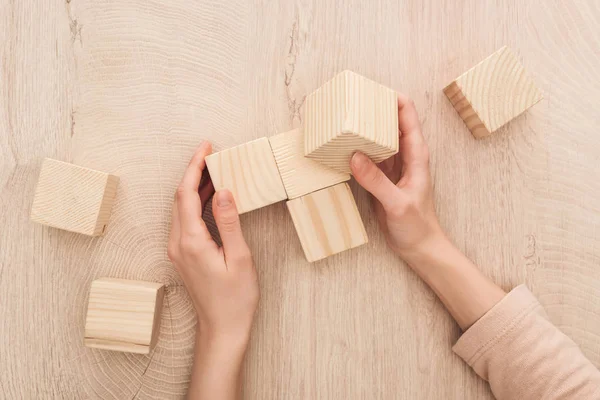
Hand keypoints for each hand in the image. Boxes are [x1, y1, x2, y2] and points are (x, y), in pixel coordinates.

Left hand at [168, 142, 258, 345]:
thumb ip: (229, 222)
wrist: (222, 329)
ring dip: (193, 186)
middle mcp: (177, 243)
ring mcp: (177, 250)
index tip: (206, 147)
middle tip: (211, 153)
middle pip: (179, 197)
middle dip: (193, 172)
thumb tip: (223, 191)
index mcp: (191, 242)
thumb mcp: (239, 257)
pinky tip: (209, 197)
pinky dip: (194, 203)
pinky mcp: (182, 255)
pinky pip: (184, 220)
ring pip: (179, 208)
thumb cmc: (235, 299)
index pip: (186, 194)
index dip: (194, 167)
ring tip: (213, 170)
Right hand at [351, 94, 443, 263]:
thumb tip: (354, 156)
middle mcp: (404, 156)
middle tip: (352, 101)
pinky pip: (368, 157)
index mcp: (416, 154)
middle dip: (374, 109)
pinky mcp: (380, 179)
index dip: (392, 99)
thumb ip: (376, 181)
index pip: (407, 115)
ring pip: (378, 138)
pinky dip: (357, 149)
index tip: (373, 91)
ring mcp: (392, 167)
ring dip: (364, 128)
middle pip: (390, 122)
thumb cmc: (417, 226)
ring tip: (344, 118)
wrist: (419, 247)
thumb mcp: (397, 203)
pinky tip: (343, 146)